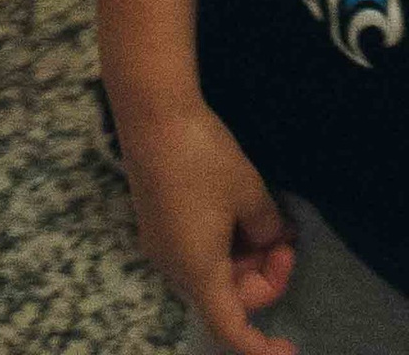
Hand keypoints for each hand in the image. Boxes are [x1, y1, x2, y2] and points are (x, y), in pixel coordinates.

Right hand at [118, 101, 297, 354]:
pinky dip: (224, 244)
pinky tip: (240, 211)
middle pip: (225, 297)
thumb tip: (268, 238)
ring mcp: (160, 243)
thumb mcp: (250, 193)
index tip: (291, 347)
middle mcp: (173, 266)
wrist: (150, 109)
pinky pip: (195, 251)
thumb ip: (267, 230)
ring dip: (245, 258)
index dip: (261, 348)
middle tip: (286, 239)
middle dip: (263, 276)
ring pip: (212, 273)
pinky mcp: (155, 220)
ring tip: (269, 220)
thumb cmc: (202, 156)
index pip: (230, 330)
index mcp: (197, 270)